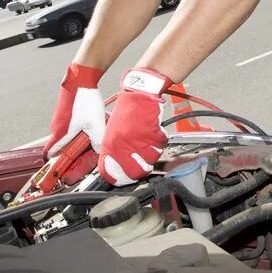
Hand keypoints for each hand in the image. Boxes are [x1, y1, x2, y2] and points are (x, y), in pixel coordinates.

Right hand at [44, 64, 104, 158]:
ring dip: (78, 140)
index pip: (50, 154)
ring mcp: (61, 120)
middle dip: (72, 153)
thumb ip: (97, 141)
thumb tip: (99, 152)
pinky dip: (80, 130)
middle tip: (85, 157)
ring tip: (92, 138)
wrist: (81, 79)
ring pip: (68, 137)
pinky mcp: (66, 114)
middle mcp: (57, 128)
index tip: (60, 172)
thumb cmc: (84, 100)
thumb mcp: (95, 124)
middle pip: (61, 147)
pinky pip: (71, 127)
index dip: (54, 164)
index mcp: (60, 134)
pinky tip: (92, 125)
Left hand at [97, 68, 170, 184]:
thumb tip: (115, 169)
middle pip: (135, 173)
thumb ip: (112, 151)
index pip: (110, 173)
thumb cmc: (127, 112)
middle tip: (143, 164)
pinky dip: (161, 141)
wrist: (139, 94)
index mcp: (110, 145)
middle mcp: (123, 145)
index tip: (125, 178)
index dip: (119, 179)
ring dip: (153, 153)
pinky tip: (155, 133)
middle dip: (142, 170)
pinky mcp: (152, 133)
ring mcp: (138, 140)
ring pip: (151, 160)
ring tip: (149, 143)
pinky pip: (161, 146)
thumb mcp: (112, 132)